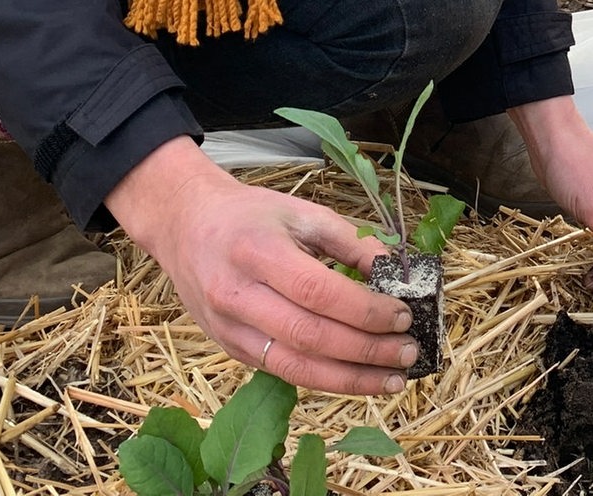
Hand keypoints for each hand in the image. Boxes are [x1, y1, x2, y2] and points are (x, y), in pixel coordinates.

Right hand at [106, 136, 418, 394]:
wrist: (185, 225)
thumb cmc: (249, 215)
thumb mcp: (300, 211)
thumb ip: (348, 240)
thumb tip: (395, 271)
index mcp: (257, 251)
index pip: (318, 292)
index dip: (365, 310)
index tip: (403, 315)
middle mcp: (238, 294)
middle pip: (310, 337)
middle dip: (367, 351)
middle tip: (407, 351)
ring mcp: (229, 328)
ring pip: (296, 368)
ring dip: (351, 380)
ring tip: (392, 379)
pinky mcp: (230, 349)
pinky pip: (282, 372)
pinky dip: (324, 379)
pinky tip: (356, 378)